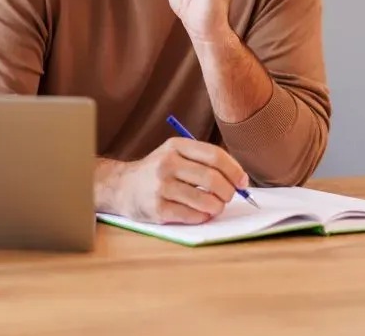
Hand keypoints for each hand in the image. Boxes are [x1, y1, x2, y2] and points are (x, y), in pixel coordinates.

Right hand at [106, 138, 249, 223]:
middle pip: (213, 179)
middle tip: (229, 197)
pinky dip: (202, 217)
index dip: (234, 170)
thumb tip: (240, 179)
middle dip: (229, 192)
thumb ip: (203, 161)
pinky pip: (193, 216)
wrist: (122, 186)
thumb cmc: (158, 172)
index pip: (215, 155)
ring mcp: (161, 187)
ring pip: (206, 201)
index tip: (242, 182)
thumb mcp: (175, 154)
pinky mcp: (158, 208)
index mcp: (175, 146)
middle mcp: (166, 164)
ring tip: (213, 206)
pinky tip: (198, 213)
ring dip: (217, 207)